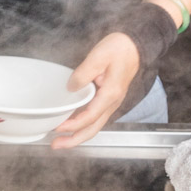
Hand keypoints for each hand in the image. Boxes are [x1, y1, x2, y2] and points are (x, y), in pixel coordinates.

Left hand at [51, 32, 140, 149]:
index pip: (89, 117)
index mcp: (110, 94)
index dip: (72, 125)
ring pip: (94, 126)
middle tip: (55, 145)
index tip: (57, 128)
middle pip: (93, 129)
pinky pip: (95, 117)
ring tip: (60, 140)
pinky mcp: (108, 99)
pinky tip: (71, 124)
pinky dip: (82, 125)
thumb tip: (71, 88)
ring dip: (77, 135)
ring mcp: (111, 102)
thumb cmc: (119, 49)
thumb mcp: (98, 56)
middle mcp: (112, 102)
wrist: (135, 45)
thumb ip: (83, 73)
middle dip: (74, 140)